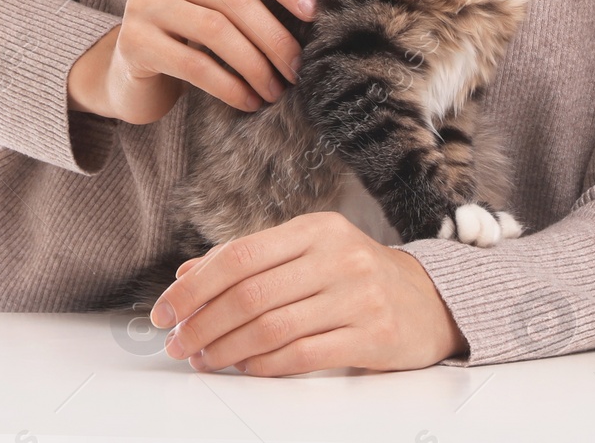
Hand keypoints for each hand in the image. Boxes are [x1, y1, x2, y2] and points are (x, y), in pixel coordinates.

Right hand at [66, 0, 314, 126]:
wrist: (131, 68)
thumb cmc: (185, 25)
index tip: (313, 12)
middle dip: (274, 37)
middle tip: (297, 68)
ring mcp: (142, 5)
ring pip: (216, 32)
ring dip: (255, 65)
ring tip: (276, 90)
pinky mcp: (133, 44)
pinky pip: (192, 65)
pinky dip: (228, 86)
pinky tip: (248, 102)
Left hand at [148, 211, 468, 374]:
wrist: (429, 301)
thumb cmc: (356, 275)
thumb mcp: (307, 253)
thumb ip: (250, 261)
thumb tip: (187, 275)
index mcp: (316, 228)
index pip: (241, 255)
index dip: (196, 286)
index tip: (165, 309)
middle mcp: (338, 256)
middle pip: (251, 294)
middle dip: (203, 322)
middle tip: (177, 342)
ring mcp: (357, 295)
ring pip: (272, 327)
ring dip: (225, 348)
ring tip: (202, 358)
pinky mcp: (372, 335)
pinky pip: (303, 354)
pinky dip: (263, 365)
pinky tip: (243, 366)